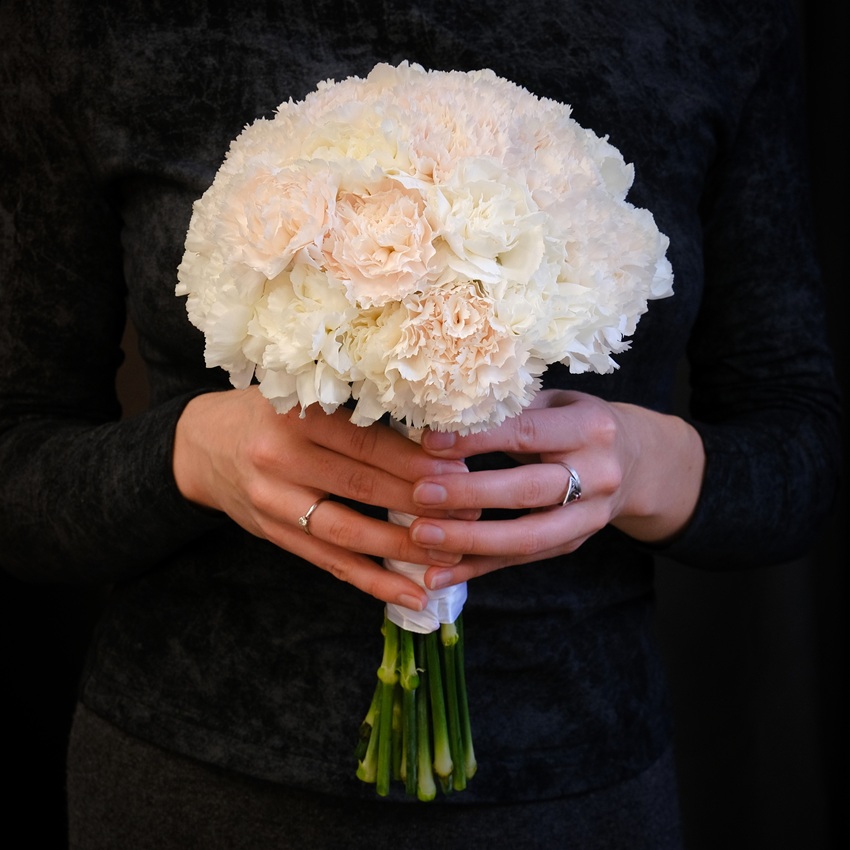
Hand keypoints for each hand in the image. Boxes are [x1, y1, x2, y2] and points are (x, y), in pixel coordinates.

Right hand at [173, 387, 468, 607]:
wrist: (204, 445)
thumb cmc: (271, 414)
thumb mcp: (306, 397)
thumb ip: (356, 415)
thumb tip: (435, 439)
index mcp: (295, 415)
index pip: (367, 442)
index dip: (417, 461)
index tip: (462, 471)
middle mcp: (279, 459)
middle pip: (362, 487)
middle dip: (422, 504)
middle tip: (473, 513)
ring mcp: (273, 503)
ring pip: (348, 532)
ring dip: (404, 549)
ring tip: (452, 557)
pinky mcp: (274, 536)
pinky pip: (330, 564)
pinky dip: (373, 582)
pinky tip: (411, 595)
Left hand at [407, 389, 704, 588]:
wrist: (636, 461)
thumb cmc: (578, 422)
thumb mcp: (556, 402)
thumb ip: (510, 410)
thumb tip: (441, 415)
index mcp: (591, 428)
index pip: (527, 433)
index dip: (477, 439)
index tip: (431, 442)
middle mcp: (597, 475)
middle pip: (527, 491)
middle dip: (469, 494)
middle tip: (420, 494)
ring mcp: (589, 517)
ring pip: (526, 537)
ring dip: (469, 541)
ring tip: (420, 537)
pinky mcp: (573, 544)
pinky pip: (520, 560)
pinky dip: (476, 568)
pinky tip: (437, 574)